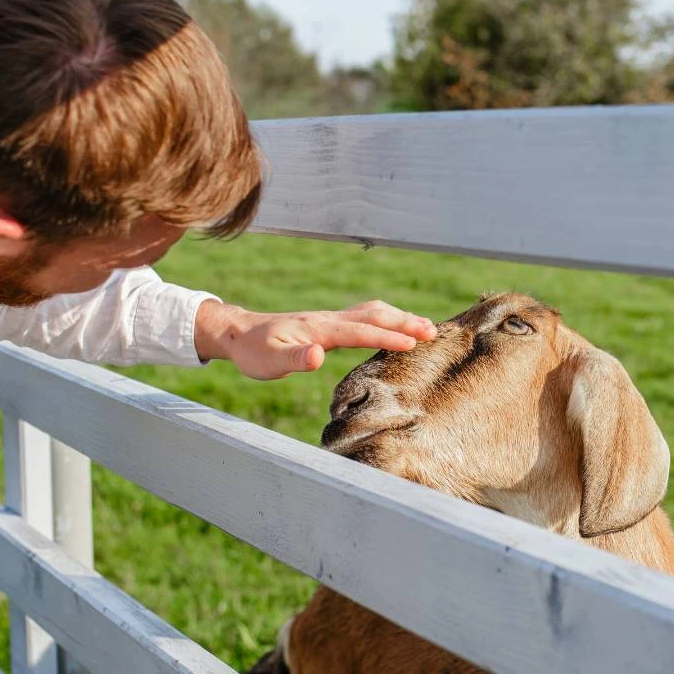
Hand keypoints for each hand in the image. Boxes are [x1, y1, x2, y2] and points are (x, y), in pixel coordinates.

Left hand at [194, 300, 437, 379]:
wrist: (239, 332)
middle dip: (405, 322)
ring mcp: (331, 318)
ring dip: (400, 317)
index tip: (414, 344)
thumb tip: (318, 355)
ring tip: (426, 327)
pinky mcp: (330, 323)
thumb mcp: (268, 362)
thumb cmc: (254, 351)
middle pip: (375, 315)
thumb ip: (295, 359)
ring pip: (373, 311)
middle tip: (434, 332)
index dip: (388, 337)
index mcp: (320, 329)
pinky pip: (366, 316)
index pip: (361, 331)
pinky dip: (387, 318)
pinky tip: (395, 326)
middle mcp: (330, 319)